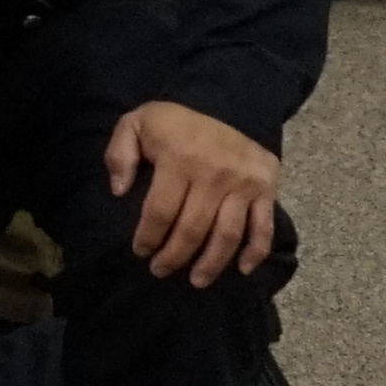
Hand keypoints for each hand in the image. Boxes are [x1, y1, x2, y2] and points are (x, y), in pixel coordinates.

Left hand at [105, 100, 285, 285]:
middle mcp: (215, 174)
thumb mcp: (137, 124)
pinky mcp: (266, 189)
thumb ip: (120, 154)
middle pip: (193, 228)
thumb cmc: (175, 122)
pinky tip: (242, 270)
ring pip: (228, 234)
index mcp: (179, 160)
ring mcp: (244, 184)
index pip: (161, 211)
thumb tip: (118, 191)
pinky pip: (262, 226)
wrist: (227, 104)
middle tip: (160, 271)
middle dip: (174, 256)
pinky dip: (256, 251)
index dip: (149, 236)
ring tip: (196, 280)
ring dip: (212, 263)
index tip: (140, 252)